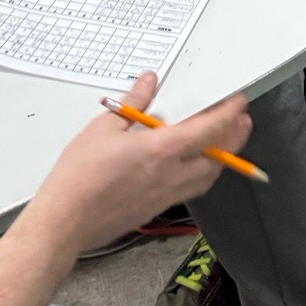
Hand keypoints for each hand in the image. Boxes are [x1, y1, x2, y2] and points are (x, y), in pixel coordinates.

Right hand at [25, 70, 251, 262]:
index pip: (208, 129)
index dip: (228, 113)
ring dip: (222, 159)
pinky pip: (190, 190)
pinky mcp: (155, 209)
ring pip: (207, 177)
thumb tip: (149, 81)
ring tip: (227, 143)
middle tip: (243, 121)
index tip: (239, 102)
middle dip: (235, 137)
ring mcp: (165, 195)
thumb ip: (133, 103)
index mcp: (161, 150)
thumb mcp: (103, 128)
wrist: (63, 223)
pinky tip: (195, 168)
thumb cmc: (78, 178)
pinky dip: (202, 176)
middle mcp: (170, 174)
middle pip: (218, 156)